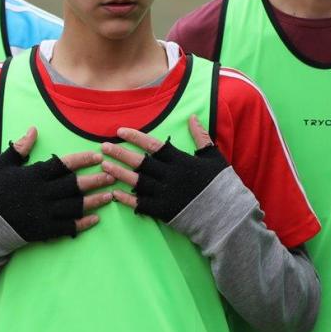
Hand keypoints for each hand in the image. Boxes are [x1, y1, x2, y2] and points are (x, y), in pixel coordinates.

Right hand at [0, 127, 116, 241]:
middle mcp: (41, 194)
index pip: (62, 165)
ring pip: (75, 206)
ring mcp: (43, 214)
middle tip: (112, 174)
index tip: (97, 157)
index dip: (82, 160)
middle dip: (95, 180)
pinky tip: (96, 219)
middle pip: (74, 186)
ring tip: (111, 195)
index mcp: (33, 176)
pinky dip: (83, 223)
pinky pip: (68, 227)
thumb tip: (33, 130)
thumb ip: (19, 148)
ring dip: (95, 200)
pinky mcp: (44, 230)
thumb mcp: (1, 164)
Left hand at [99, 116, 229, 222]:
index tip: (120, 131)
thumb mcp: (213, 157)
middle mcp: (170, 176)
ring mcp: (166, 194)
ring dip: (119, 174)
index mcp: (181, 161)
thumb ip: (201, 137)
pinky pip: (141, 204)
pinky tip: (114, 193)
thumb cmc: (221, 184)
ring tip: (103, 167)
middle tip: (102, 147)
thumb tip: (192, 117)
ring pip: (137, 182)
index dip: (136, 137)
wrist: (227, 215)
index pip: (154, 145)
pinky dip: (127, 199)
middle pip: (140, 163)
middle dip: (120, 154)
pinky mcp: (164, 211)